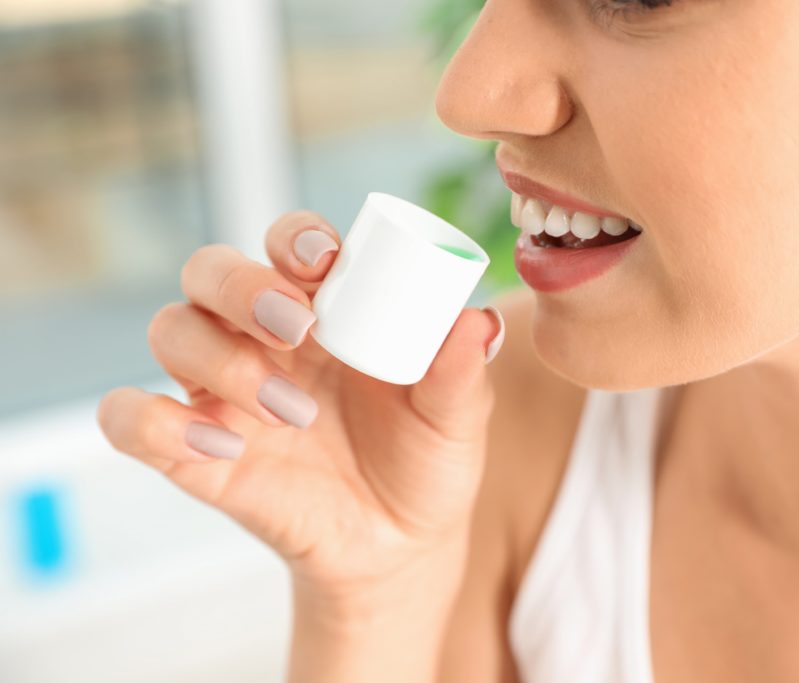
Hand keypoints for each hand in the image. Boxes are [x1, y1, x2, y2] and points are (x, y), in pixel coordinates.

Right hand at [96, 210, 505, 596]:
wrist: (398, 546)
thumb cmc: (425, 463)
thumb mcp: (456, 420)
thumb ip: (461, 373)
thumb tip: (478, 322)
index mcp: (328, 310)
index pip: (289, 243)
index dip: (294, 237)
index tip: (322, 260)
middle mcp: (264, 337)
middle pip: (211, 271)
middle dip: (241, 285)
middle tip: (295, 327)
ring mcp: (222, 390)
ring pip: (171, 330)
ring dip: (220, 359)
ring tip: (290, 410)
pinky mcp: (189, 450)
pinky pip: (131, 418)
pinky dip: (153, 422)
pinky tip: (222, 446)